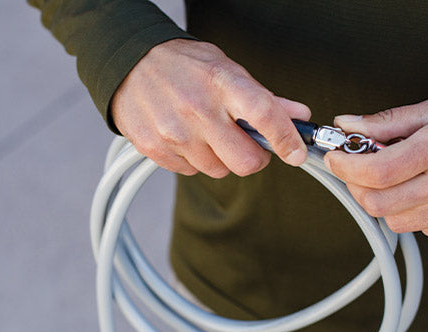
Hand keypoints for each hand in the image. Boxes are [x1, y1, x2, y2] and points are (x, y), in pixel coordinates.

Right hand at [110, 39, 310, 177]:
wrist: (129, 64)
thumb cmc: (182, 66)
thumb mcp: (226, 69)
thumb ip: (262, 97)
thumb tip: (298, 116)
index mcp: (221, 83)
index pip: (263, 115)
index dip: (285, 139)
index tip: (295, 152)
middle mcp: (197, 109)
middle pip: (244, 161)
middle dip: (252, 158)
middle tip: (246, 143)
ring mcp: (174, 132)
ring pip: (218, 170)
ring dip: (219, 157)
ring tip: (206, 132)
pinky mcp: (154, 149)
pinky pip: (190, 171)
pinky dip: (194, 159)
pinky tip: (185, 136)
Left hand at [324, 82, 427, 238]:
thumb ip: (391, 121)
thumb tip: (348, 124)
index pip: (375, 171)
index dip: (345, 167)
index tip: (336, 157)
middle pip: (379, 203)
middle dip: (358, 188)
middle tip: (358, 171)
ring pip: (399, 222)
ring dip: (387, 203)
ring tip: (398, 180)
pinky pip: (427, 230)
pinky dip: (417, 214)